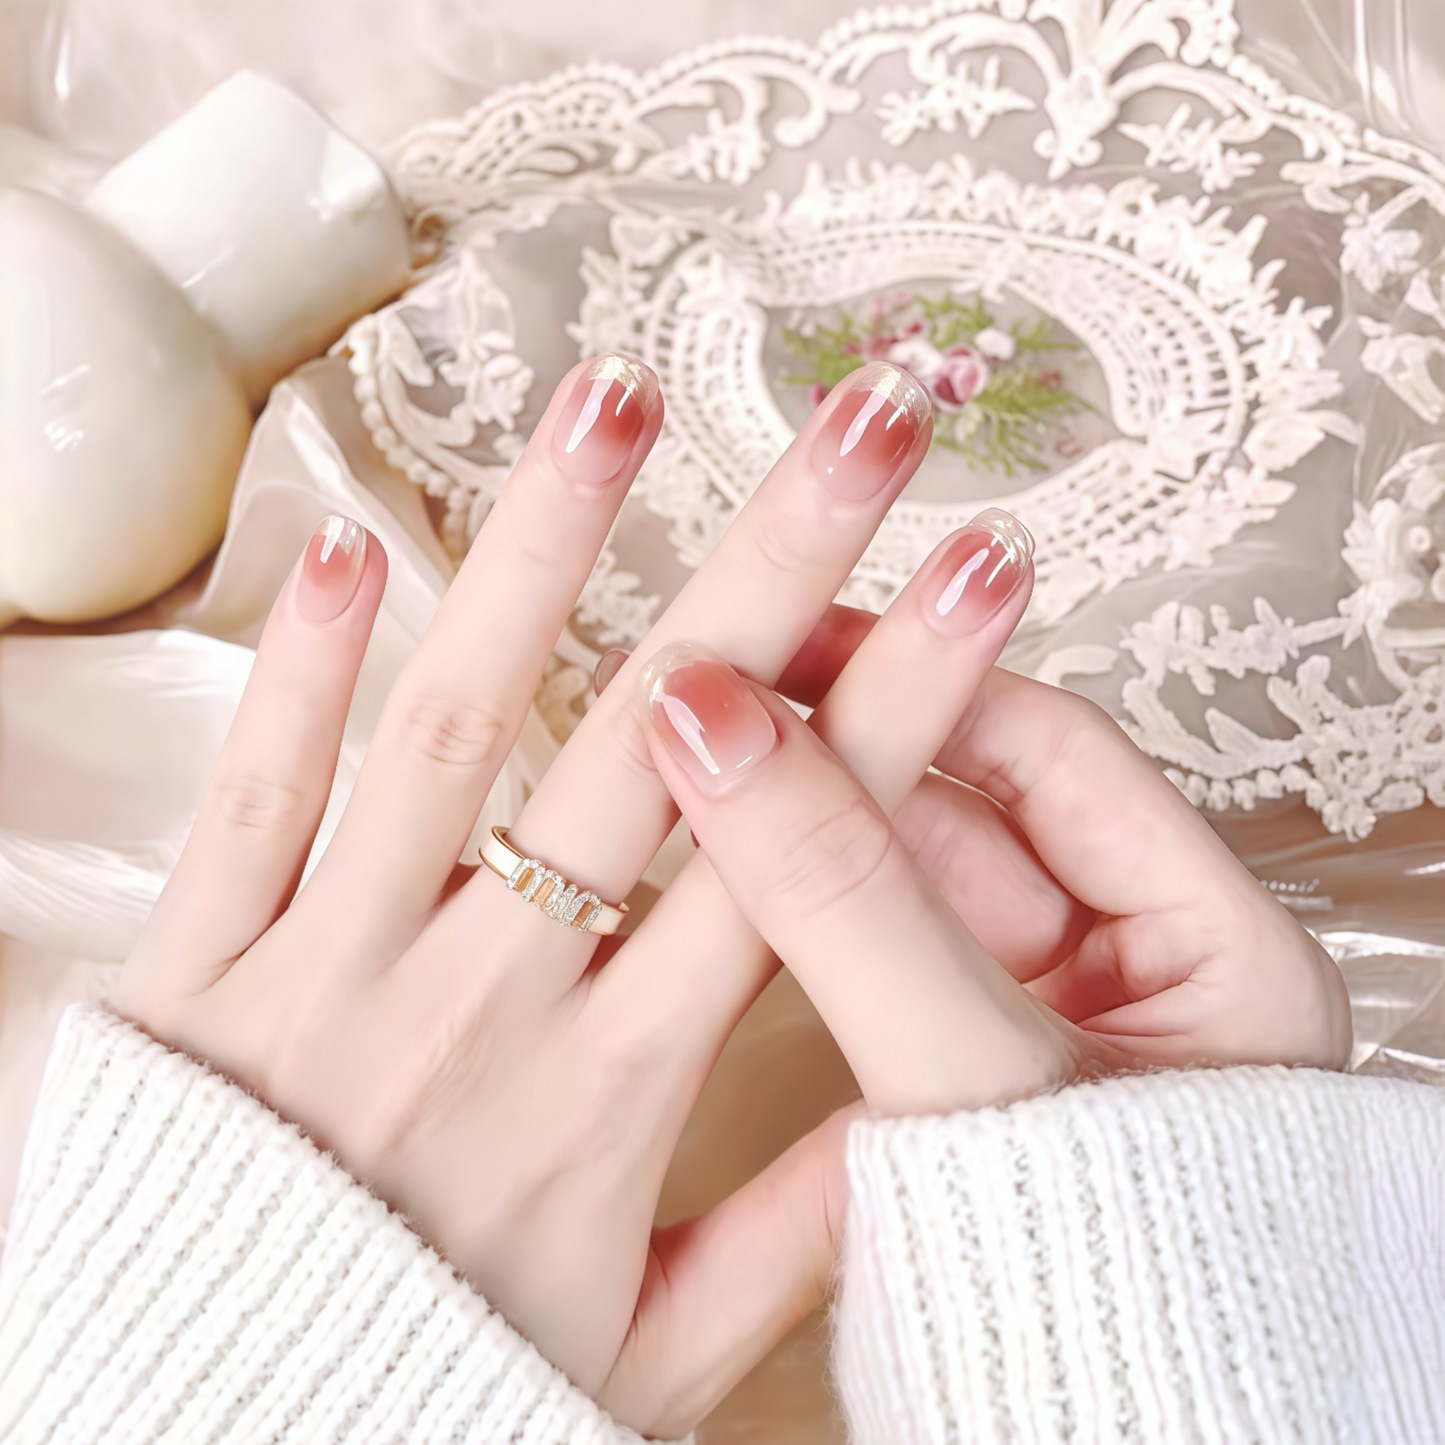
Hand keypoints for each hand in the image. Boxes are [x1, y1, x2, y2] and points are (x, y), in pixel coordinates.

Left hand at [117, 357, 954, 1435]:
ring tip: (616, 404)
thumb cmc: (432, 1389)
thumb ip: (787, 1232)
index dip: (902, 702)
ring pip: (458, 723)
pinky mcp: (205, 966)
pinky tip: (361, 538)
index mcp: (612, 1091)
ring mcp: (335, 966)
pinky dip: (303, 660)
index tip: (977, 576)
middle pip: (658, 741)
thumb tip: (905, 1116)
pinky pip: (255, 789)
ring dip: (543, 549)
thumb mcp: (648, 1353)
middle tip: (857, 425)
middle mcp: (487, 1002)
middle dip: (775, 564)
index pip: (789, 855)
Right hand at [633, 587, 1350, 1122]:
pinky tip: (724, 869)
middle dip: (844, 747)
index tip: (797, 638)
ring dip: (810, 823)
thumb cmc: (1089, 1300)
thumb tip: (713, 729)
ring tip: (696, 757)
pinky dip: (803, 910)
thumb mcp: (967, 1073)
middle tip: (717, 686)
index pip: (1052, 754)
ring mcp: (1044, 1021)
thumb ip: (843, 899)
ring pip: (910, 876)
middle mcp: (1136, 971)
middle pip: (972, 806)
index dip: (922, 679)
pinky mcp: (965, 1073)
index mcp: (1215, 952)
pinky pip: (878, 953)